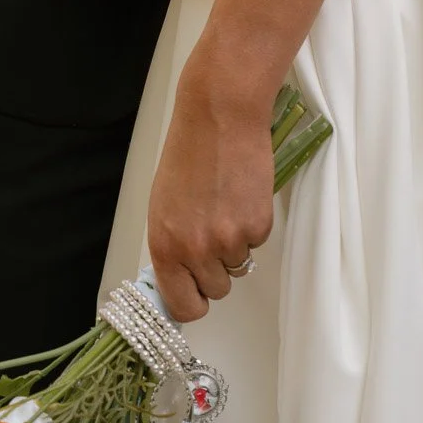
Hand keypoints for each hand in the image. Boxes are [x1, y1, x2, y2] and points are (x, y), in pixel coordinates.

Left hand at [148, 62, 274, 323]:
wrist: (220, 116)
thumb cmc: (188, 154)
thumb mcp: (163, 206)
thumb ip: (172, 247)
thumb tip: (182, 279)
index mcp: (165, 247)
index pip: (183, 307)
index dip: (193, 302)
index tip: (197, 291)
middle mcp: (195, 251)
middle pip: (216, 291)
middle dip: (216, 269)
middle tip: (214, 233)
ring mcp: (229, 240)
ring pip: (238, 267)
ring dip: (235, 245)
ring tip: (226, 206)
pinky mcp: (258, 225)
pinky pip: (257, 243)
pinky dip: (253, 225)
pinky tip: (241, 195)